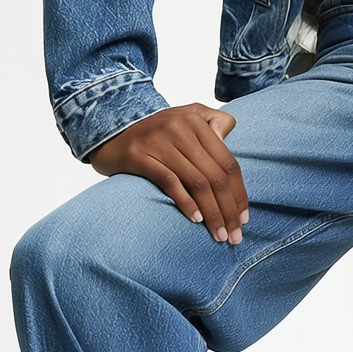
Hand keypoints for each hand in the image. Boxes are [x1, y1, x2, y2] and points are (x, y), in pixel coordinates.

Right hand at [88, 104, 248, 242]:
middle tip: (235, 235)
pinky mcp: (139, 156)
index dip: (239, 193)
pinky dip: (186, 202)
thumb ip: (213, 122)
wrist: (108, 127)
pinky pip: (169, 182)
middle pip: (215, 176)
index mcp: (196, 121)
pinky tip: (196, 220)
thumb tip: (229, 140)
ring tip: (219, 234)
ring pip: (197, 182)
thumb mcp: (185, 116)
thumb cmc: (154, 129)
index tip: (243, 218)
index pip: (228, 162)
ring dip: (212, 213)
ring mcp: (159, 142)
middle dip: (228, 209)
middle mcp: (180, 129)